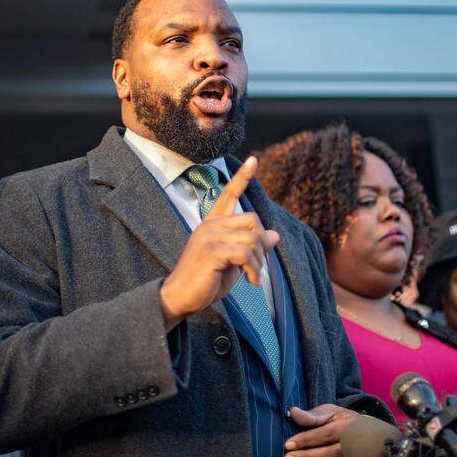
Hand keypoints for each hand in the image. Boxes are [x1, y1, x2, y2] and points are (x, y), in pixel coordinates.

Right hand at [159, 156, 280, 329]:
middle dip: (261, 245)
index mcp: (213, 224)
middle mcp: (210, 225)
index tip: (253, 159)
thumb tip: (275, 234)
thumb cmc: (207, 280)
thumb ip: (251, 246)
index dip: (242, 177)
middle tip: (256, 266)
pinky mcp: (211, 251)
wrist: (181, 297)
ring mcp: (209, 236)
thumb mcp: (234, 261)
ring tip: (253, 278)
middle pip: (253, 220)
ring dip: (258, 263)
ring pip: (252, 239)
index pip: (229, 194)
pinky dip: (253, 269)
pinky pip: (245, 253)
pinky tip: (251, 281)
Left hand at [284, 404, 370, 456]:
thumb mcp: (331, 413)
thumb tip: (293, 411)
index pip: (327, 433)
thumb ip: (313, 416)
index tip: (288, 445)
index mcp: (351, 426)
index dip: (307, 439)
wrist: (371, 437)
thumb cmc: (344, 423)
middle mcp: (361, 446)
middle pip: (333, 454)